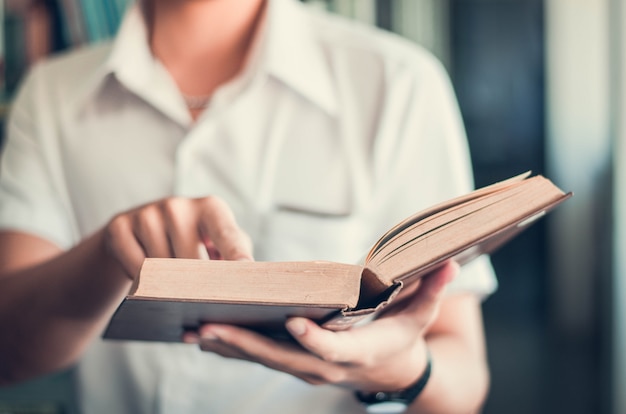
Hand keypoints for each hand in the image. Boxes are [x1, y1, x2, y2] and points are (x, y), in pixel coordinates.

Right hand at [104, 196, 252, 278]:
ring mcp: (147, 213)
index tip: (245, 271)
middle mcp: (178, 205)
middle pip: (191, 261)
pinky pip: (136, 268)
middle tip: (200, 305)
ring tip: (172, 292)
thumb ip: (234, 255)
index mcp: (211, 208)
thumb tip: (245, 278)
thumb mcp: (216, 244)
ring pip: (161, 267)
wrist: (137, 234)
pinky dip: (142, 282)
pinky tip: (147, 283)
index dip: (236, 255)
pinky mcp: (120, 226)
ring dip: (167, 286)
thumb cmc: (190, 243)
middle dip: (197, 286)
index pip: (227, 235)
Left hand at [183, 261, 457, 391]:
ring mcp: (305, 368)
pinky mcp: (292, 361)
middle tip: (208, 326)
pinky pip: (257, 356)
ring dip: (227, 346)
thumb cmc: (403, 335)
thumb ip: (430, 289)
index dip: (313, 339)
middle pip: (281, 358)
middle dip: (245, 343)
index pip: (333, 350)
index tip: (292, 322)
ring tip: (192, 328)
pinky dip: (230, 345)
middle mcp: (325, 366)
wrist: (389, 369)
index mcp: (357, 352)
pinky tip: (201, 332)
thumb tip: (447, 263)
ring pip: (262, 360)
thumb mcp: (421, 313)